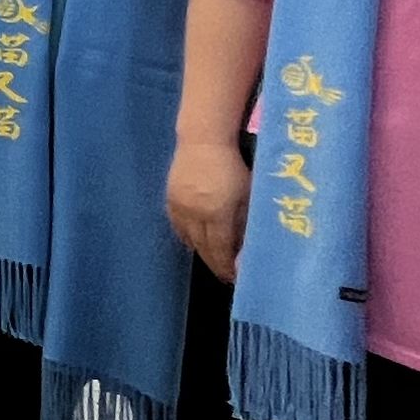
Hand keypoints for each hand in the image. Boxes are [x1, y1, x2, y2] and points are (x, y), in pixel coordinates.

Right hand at [165, 133, 249, 280]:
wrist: (204, 140)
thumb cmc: (235, 166)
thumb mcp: (249, 194)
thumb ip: (247, 223)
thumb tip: (247, 251)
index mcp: (216, 213)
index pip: (220, 250)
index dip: (226, 267)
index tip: (234, 279)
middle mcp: (195, 214)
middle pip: (203, 248)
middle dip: (214, 263)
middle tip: (225, 274)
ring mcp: (179, 207)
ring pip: (188, 239)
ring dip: (201, 251)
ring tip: (213, 258)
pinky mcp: (169, 199)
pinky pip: (177, 226)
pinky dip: (187, 237)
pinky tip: (195, 240)